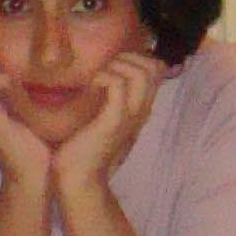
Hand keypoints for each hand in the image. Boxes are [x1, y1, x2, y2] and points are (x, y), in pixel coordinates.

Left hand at [50, 50, 161, 191]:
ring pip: (141, 73)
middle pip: (154, 67)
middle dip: (128, 56)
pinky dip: (104, 77)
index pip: (157, 70)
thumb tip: (96, 76)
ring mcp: (130, 117)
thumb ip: (105, 100)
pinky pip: (118, 86)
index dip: (138, 57)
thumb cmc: (82, 149)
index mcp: (139, 109)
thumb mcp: (99, 118)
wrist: (78, 179)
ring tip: (98, 76)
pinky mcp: (113, 122)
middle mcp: (140, 111)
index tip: (113, 63)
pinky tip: (90, 86)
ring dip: (117, 65)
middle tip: (105, 68)